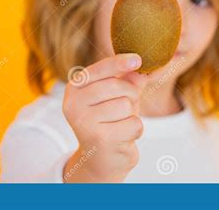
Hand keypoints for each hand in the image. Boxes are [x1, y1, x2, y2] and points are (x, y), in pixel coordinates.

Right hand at [62, 53, 147, 181]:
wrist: (100, 158)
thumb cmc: (109, 120)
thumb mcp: (117, 96)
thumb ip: (128, 79)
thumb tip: (144, 67)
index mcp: (75, 88)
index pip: (99, 69)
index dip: (119, 63)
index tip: (137, 59)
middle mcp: (74, 104)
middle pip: (117, 86)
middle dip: (131, 95)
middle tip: (126, 107)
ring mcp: (84, 122)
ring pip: (126, 105)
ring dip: (132, 114)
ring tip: (120, 123)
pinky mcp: (100, 139)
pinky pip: (133, 124)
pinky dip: (135, 130)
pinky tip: (123, 136)